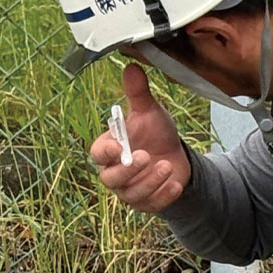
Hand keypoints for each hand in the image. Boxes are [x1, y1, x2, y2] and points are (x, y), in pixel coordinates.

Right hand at [89, 64, 190, 213]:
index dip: (105, 152)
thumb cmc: (155, 134)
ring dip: (149, 182)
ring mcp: (129, 191)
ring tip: (166, 166)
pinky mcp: (146, 204)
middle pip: (110, 179)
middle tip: (146, 156)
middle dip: (128, 171)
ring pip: (131, 195)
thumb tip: (132, 67)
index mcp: (108, 150)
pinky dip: (163, 196)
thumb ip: (138, 94)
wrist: (176, 156)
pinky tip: (175, 184)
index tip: (118, 146)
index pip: (97, 154)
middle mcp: (114, 173)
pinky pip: (150, 206)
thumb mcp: (149, 112)